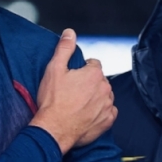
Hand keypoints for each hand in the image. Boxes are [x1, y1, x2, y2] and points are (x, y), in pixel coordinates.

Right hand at [29, 29, 116, 153]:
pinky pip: (108, 112)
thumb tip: (70, 32)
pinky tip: (86, 114)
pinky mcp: (107, 121)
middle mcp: (105, 88)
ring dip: (95, 97)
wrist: (54, 129)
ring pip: (104, 95)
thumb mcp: (54, 69)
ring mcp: (108, 105)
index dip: (81, 70)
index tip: (71, 78)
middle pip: (99, 80)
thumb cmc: (53, 101)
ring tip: (78, 104)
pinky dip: (100, 112)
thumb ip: (65, 48)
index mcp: (94, 74)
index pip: (93, 64)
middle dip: (88, 84)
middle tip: (72, 92)